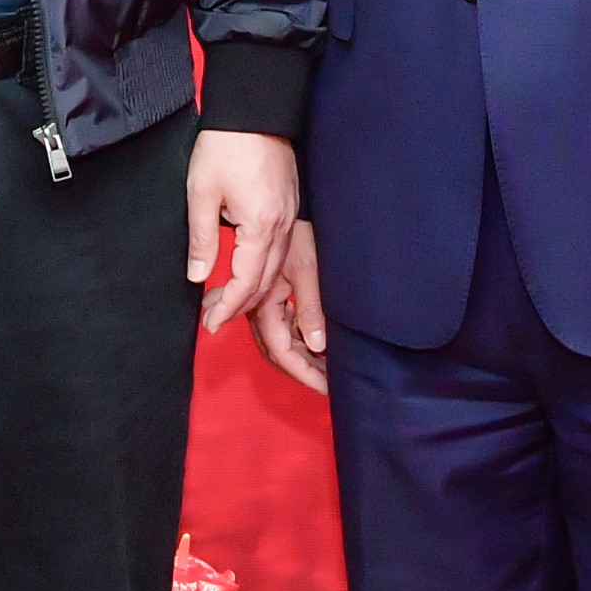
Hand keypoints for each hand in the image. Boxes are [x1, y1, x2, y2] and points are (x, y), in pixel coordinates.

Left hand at [187, 129, 299, 332]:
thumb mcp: (201, 192)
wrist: (254, 109)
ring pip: (278, 269)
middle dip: (241, 306)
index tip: (212, 323)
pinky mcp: (290, 208)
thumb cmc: (225, 145)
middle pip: (267, 282)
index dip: (229, 307)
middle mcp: (283, 227)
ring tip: (227, 302)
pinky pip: (282, 252)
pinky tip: (248, 273)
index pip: (247, 281)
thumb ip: (201, 239)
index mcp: (262, 226)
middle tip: (214, 318)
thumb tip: (197, 275)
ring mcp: (292, 218)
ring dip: (254, 290)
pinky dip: (266, 271)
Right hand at [251, 219, 330, 393]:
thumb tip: (317, 345)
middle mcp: (259, 305)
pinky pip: (281, 325)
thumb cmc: (294, 229)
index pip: (281, 349)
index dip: (303, 372)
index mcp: (264, 302)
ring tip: (327, 369)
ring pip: (277, 340)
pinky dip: (297, 339)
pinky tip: (315, 344)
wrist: (276, 202)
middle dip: (302, 370)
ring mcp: (263, 300)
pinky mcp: (271, 291)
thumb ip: (310, 308)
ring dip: (300, 357)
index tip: (326, 388)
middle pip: (276, 350)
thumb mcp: (307, 267)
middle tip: (331, 385)